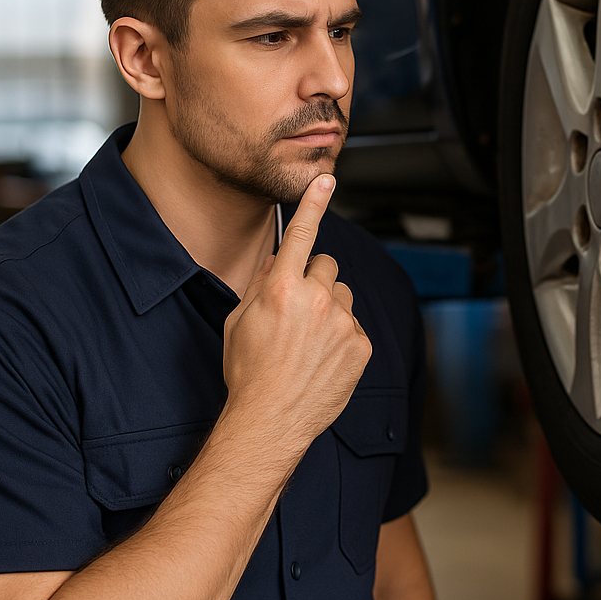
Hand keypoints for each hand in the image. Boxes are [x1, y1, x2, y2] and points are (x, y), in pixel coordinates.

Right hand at [222, 174, 371, 450]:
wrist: (270, 420)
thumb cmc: (248, 372)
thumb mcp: (239, 321)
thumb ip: (261, 285)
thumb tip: (278, 262)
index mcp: (281, 289)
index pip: (300, 235)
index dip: (314, 203)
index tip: (327, 179)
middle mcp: (316, 299)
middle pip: (326, 265)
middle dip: (313, 279)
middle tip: (297, 310)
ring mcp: (342, 323)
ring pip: (343, 294)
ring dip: (330, 307)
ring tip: (308, 340)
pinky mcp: (361, 345)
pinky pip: (354, 325)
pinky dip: (341, 336)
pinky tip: (322, 358)